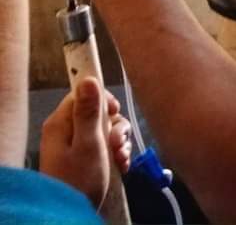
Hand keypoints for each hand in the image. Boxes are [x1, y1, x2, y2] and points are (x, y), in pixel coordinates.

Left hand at [39, 77, 132, 208]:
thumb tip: (88, 78)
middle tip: (117, 143)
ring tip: (121, 158)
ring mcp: (74, 145)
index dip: (102, 100)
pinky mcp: (83, 158)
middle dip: (114, 125)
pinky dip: (115, 152)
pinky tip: (121, 165)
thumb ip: (89, 112)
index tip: (114, 112)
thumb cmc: (79, 180)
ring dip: (118, 141)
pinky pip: (104, 145)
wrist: (69, 214)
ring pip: (104, 129)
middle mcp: (65, 131)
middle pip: (97, 112)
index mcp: (61, 123)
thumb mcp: (88, 144)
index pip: (83, 93)